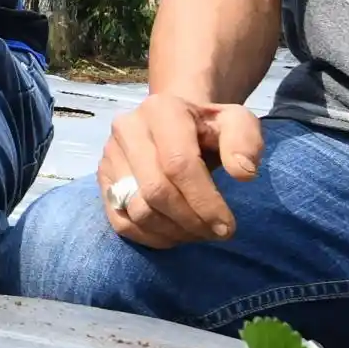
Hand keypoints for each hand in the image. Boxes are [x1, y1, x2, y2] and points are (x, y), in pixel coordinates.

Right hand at [93, 93, 262, 248]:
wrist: (174, 123)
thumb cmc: (208, 127)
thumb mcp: (237, 123)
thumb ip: (246, 142)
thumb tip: (243, 173)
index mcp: (161, 110)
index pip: (178, 164)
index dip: (204, 201)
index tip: (227, 226)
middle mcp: (127, 128)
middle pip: (156, 190)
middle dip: (190, 221)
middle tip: (215, 233)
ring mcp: (109, 155)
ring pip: (137, 210)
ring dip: (173, 232)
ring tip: (198, 232)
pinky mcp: (102, 179)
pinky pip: (121, 222)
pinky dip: (151, 237)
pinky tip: (174, 235)